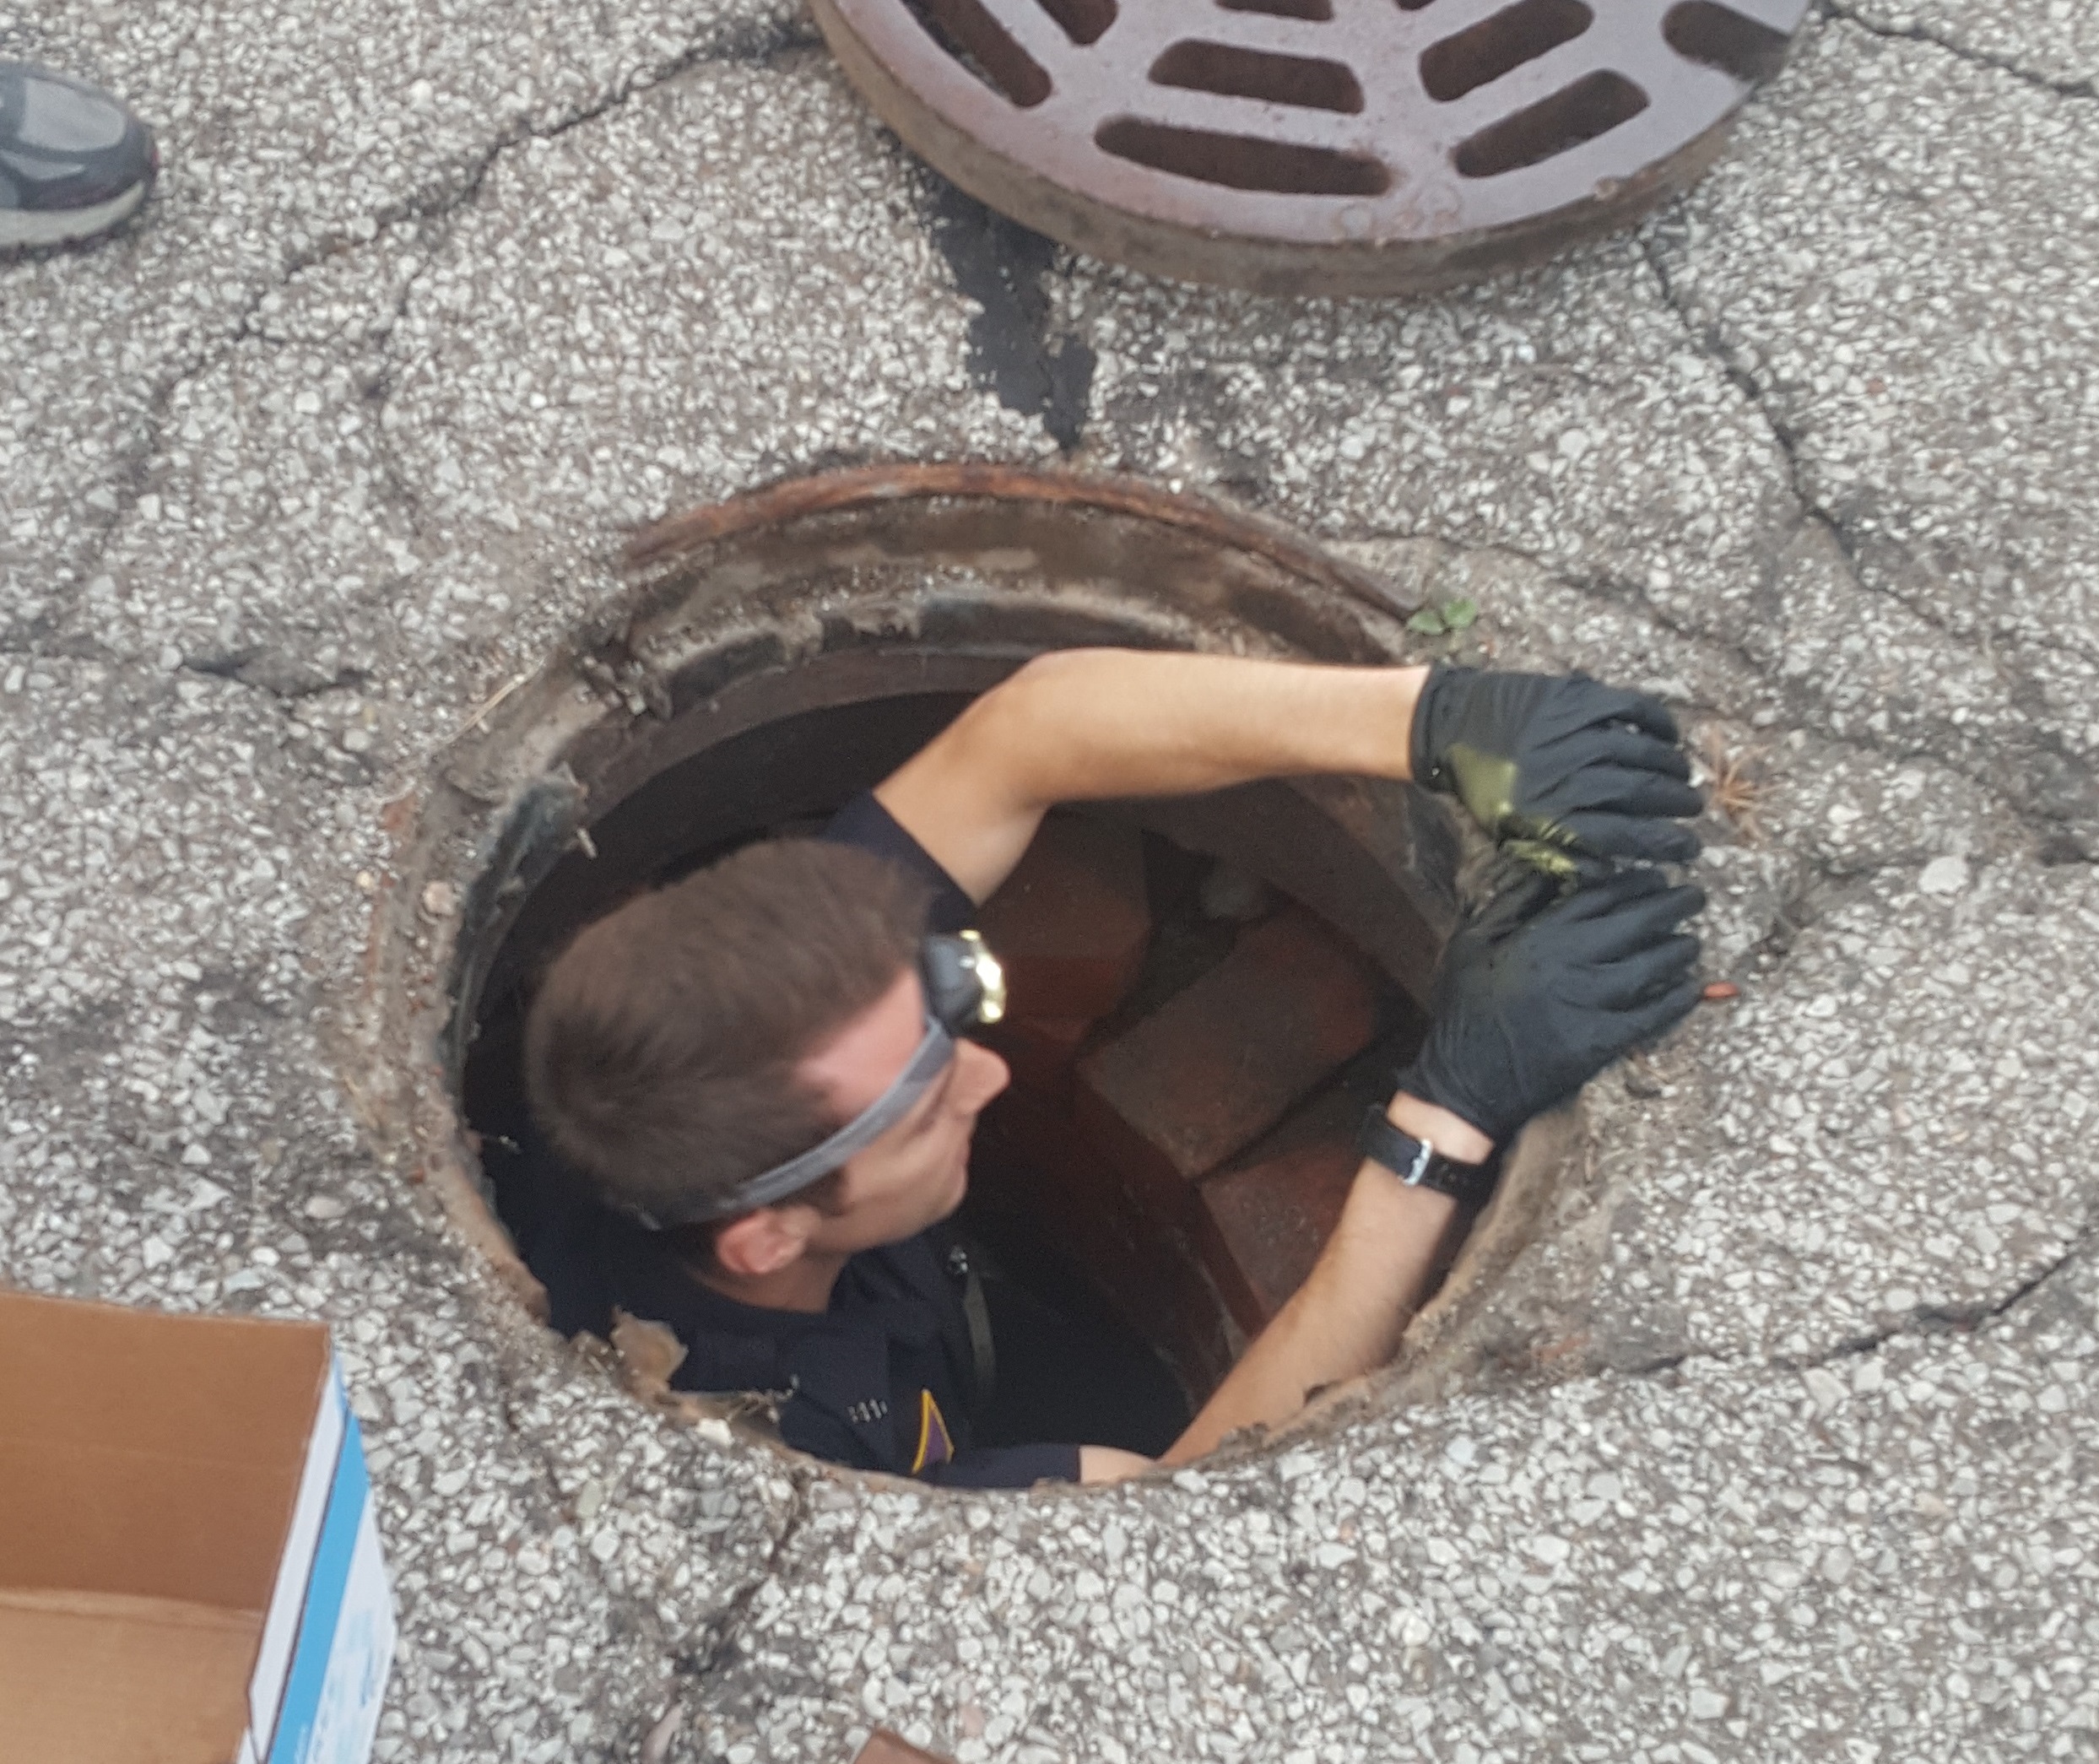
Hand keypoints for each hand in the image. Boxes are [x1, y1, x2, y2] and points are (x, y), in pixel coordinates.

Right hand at [1397, 860, 1705, 1143]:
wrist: (1462, 1084)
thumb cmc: (1463, 1011)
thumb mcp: (1469, 945)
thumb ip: (1510, 905)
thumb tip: (1549, 872)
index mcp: (1538, 937)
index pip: (1599, 896)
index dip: (1635, 883)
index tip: (1657, 876)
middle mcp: (1568, 965)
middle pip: (1635, 924)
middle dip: (1672, 906)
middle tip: (1694, 897)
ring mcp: (1587, 1004)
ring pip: (1650, 967)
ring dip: (1679, 950)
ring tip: (1693, 942)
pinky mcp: (1600, 1043)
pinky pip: (1651, 1017)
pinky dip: (1677, 1001)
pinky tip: (1692, 990)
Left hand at [1411, 668, 1703, 866]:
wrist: (1450, 728)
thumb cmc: (1485, 788)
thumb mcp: (1512, 835)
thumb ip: (1560, 856)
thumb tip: (1614, 872)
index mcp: (1550, 816)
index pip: (1624, 836)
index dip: (1664, 844)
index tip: (1689, 849)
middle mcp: (1565, 775)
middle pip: (1640, 793)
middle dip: (1676, 806)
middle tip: (1694, 811)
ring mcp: (1572, 733)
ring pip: (1642, 753)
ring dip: (1672, 768)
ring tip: (1685, 779)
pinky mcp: (1574, 698)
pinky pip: (1630, 708)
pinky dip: (1658, 722)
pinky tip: (1672, 737)